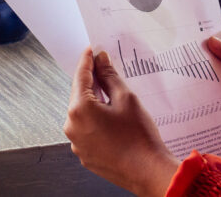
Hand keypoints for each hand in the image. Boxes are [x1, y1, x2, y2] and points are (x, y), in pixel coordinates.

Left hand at [65, 48, 179, 195]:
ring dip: (93, 102)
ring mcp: (77, 143)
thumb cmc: (139, 136)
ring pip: (82, 113)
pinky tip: (111, 117)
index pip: (81, 76)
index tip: (92, 50)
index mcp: (80, 109)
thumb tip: (101, 61)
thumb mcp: (126, 98)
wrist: (148, 171)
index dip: (87, 61)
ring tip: (111, 93)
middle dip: (91, 81)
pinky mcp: (85, 154)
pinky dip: (95, 120)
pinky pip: (86, 130)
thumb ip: (109, 77)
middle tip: (103, 67)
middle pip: (79, 95)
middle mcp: (72, 127)